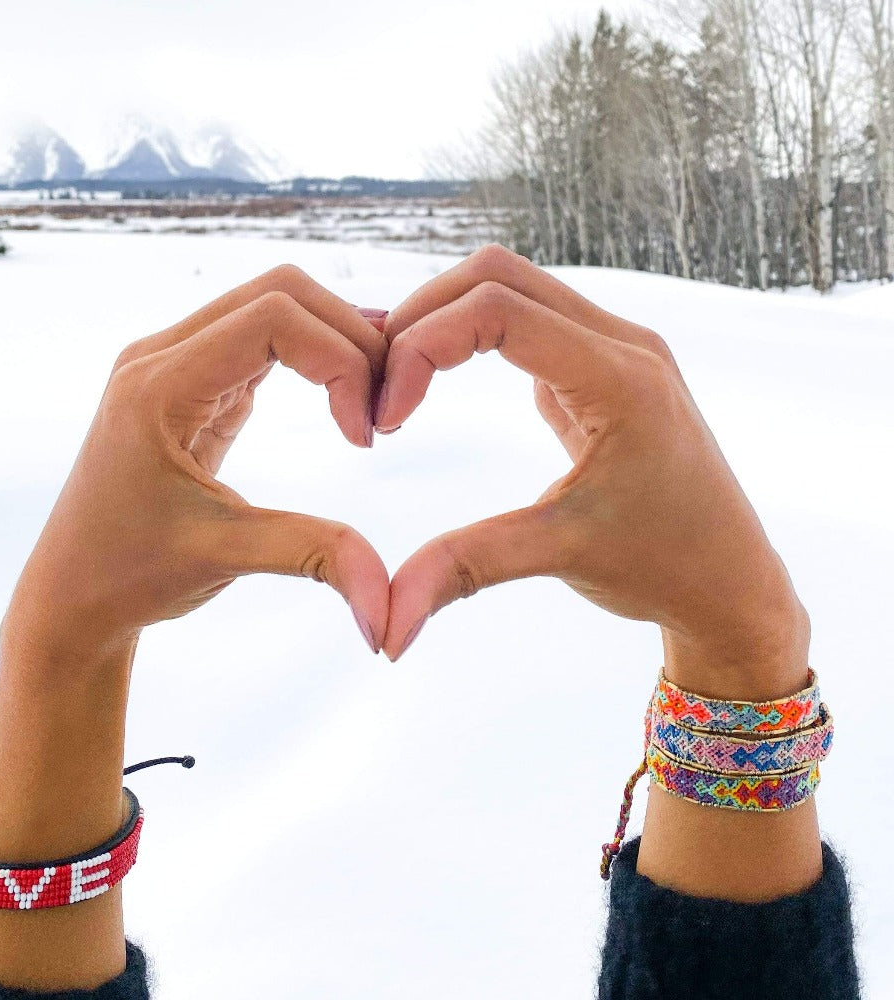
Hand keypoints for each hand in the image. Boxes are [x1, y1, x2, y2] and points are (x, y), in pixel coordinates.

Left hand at [6, 265, 391, 658]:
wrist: (72, 591)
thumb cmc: (129, 574)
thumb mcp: (226, 556)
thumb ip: (314, 555)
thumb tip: (385, 604)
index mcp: (159, 385)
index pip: (274, 316)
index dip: (340, 360)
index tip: (364, 435)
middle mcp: (162, 356)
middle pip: (280, 292)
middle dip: (349, 338)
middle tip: (383, 409)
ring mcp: (174, 364)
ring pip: (275, 307)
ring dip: (334, 345)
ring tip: (369, 406)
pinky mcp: (193, 385)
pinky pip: (262, 342)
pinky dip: (313, 359)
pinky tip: (344, 400)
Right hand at [376, 245, 808, 692]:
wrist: (732, 581)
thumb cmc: (664, 567)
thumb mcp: (557, 556)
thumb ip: (463, 570)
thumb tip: (385, 632)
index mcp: (620, 377)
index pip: (497, 310)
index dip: (421, 348)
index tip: (387, 417)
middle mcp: (623, 344)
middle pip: (497, 275)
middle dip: (421, 319)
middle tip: (378, 388)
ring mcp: (617, 350)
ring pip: (512, 288)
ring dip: (445, 322)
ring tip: (399, 385)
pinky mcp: (603, 369)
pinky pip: (529, 321)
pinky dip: (471, 338)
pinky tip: (438, 383)